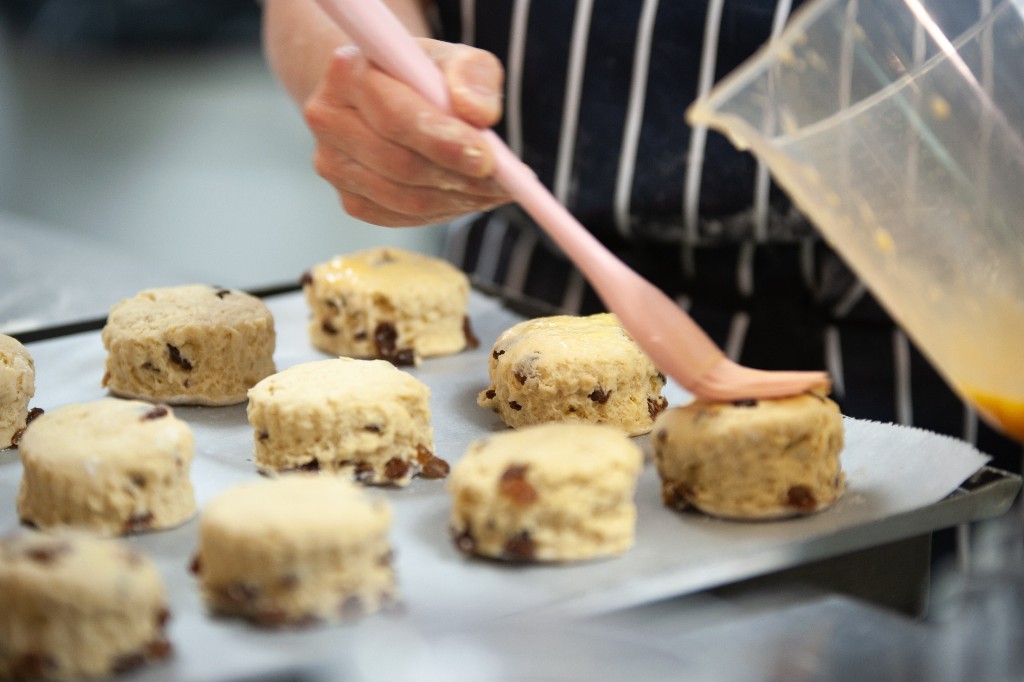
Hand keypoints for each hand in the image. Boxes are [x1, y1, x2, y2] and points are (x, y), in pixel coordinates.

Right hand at [303, 38, 510, 225]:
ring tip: (498, 191)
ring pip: (403, 198)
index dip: (443, 141)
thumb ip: (472, 73)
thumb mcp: (452, 57)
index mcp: (348, 73)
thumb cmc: (419, 74)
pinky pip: (402, 217)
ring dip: (458, 199)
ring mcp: (333, 165)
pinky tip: (471, 198)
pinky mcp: (349, 198)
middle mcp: (329, 120)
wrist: (383, 94)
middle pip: (400, 164)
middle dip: (459, 178)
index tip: (487, 158)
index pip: (395, 116)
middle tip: (506, 182)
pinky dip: (444, 212)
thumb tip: (478, 112)